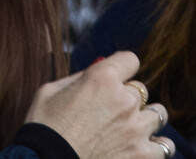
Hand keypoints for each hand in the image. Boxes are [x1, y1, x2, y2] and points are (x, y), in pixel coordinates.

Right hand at [25, 51, 175, 157]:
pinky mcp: (143, 156)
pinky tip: (140, 145)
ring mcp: (137, 129)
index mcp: (102, 78)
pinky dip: (155, 145)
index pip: (130, 59)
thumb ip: (77, 78)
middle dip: (127, 96)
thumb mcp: (51, 90)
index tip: (116, 74)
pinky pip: (165, 146)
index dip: (122, 66)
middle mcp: (124, 100)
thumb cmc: (45, 125)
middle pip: (141, 89)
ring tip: (130, 127)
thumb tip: (92, 73)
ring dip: (145, 118)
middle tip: (112, 108)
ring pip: (158, 114)